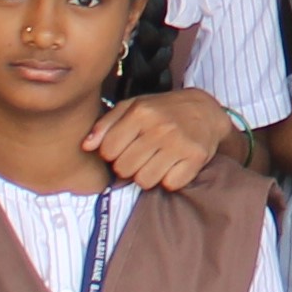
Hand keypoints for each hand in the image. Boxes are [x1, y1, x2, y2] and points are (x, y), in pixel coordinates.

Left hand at [91, 86, 243, 190]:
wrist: (205, 110)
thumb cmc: (162, 110)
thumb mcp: (133, 106)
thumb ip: (106, 124)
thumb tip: (86, 146)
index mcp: (141, 112)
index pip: (108, 151)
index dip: (112, 153)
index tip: (124, 147)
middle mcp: (160, 128)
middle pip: (124, 169)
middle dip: (129, 166)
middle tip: (141, 156)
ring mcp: (179, 144)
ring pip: (145, 181)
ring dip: (148, 175)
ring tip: (156, 161)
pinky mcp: (195, 158)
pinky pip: (170, 185)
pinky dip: (169, 179)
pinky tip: (173, 165)